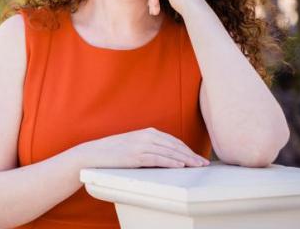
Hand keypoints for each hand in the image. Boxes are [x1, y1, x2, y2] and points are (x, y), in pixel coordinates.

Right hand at [77, 127, 209, 168]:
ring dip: (186, 159)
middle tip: (204, 163)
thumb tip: (165, 155)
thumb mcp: (135, 144)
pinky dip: (171, 162)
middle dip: (191, 154)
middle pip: (174, 145)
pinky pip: (157, 158)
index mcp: (148, 132)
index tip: (197, 156)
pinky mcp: (136, 156)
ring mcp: (141, 145)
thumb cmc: (115, 151)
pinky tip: (180, 166)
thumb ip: (149, 146)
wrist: (95, 153)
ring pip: (169, 152)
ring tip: (197, 166)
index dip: (187, 149)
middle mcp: (146, 136)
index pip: (173, 141)